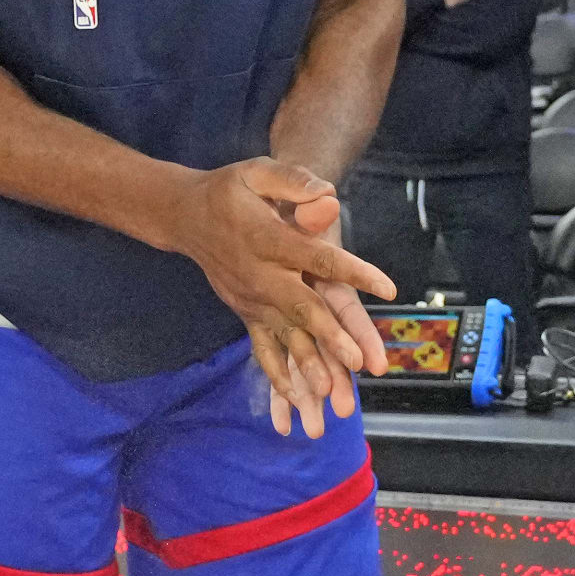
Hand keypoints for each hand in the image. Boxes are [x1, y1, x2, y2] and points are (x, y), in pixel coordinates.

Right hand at [170, 158, 393, 440]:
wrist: (185, 215)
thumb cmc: (230, 190)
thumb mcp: (258, 172)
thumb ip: (294, 181)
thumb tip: (329, 198)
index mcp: (270, 239)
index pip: (319, 258)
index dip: (354, 272)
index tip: (389, 288)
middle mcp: (261, 275)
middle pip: (302, 308)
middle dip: (331, 336)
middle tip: (358, 362)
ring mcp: (252, 299)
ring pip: (284, 337)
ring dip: (306, 367)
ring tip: (328, 393)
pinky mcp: (246, 313)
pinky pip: (263, 348)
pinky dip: (278, 376)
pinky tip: (296, 403)